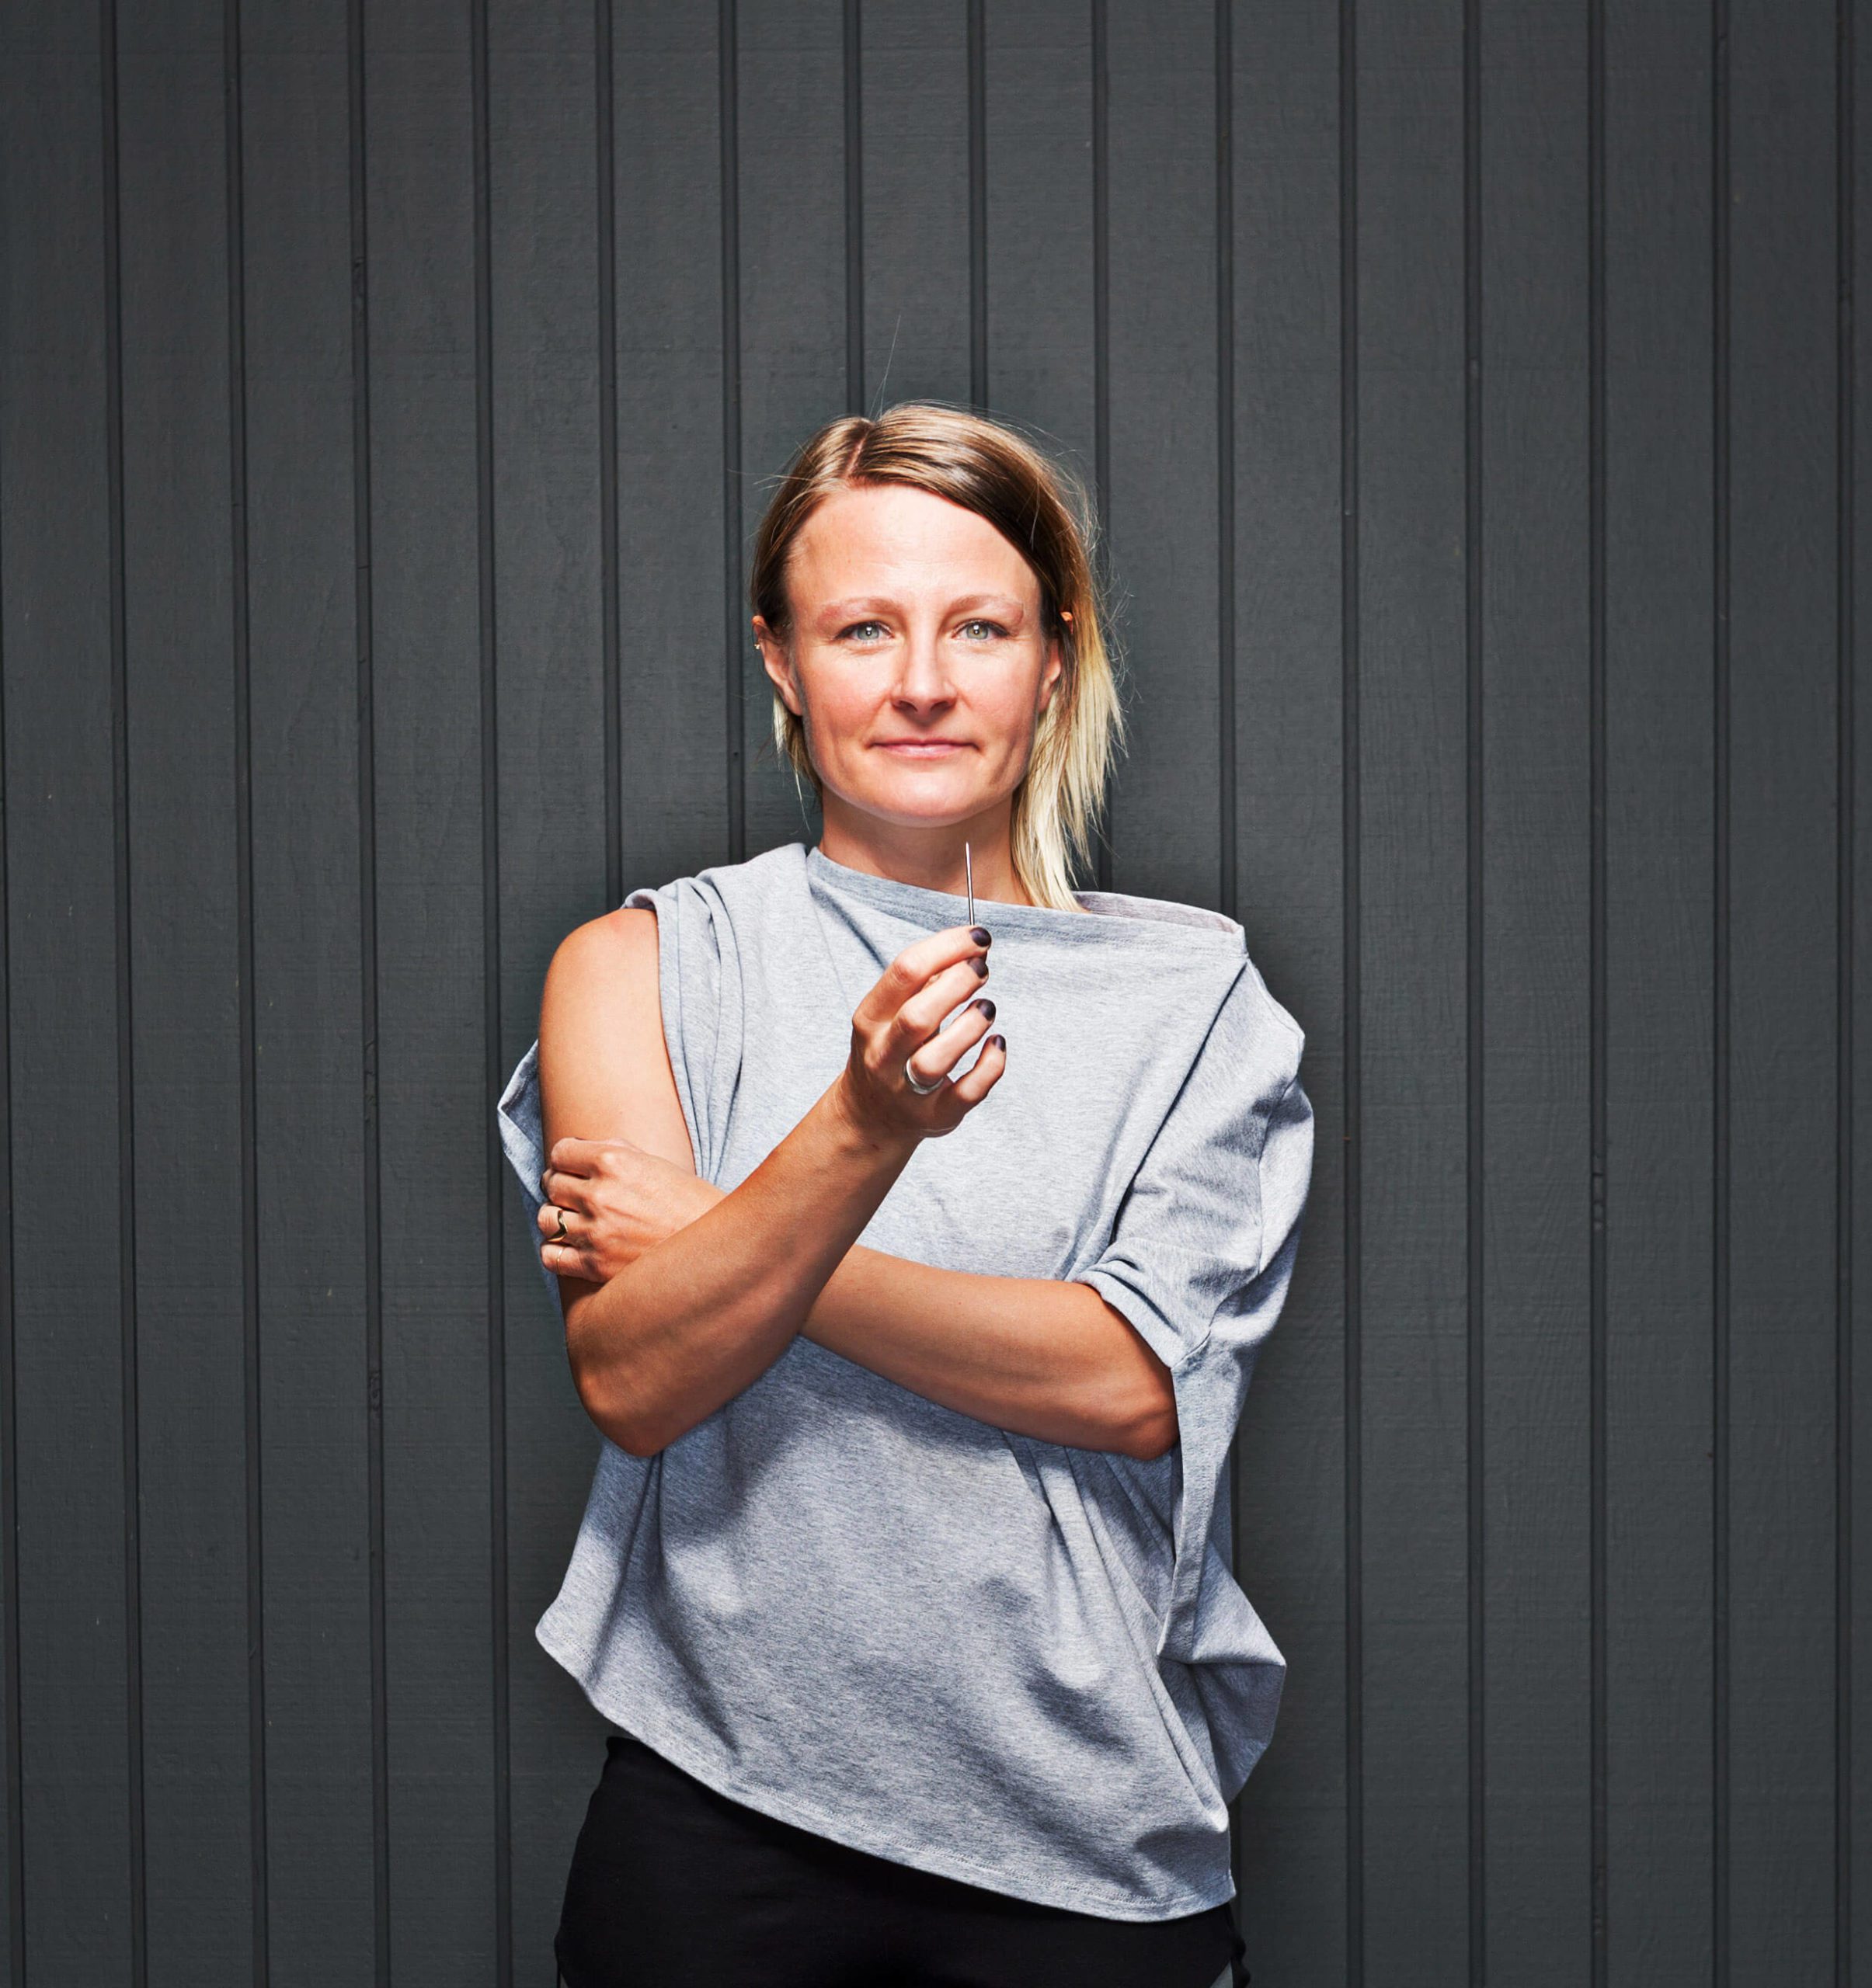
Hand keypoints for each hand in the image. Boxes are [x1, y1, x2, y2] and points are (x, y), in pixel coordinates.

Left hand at [537, 1136, 724, 1283]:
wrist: (718, 1249)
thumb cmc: (692, 1204)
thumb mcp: (657, 1164)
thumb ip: (616, 1152)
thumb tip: (581, 1149)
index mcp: (614, 1162)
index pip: (560, 1152)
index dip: (565, 1159)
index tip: (572, 1167)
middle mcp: (600, 1195)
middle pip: (551, 1184)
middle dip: (560, 1186)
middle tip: (575, 1193)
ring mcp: (595, 1232)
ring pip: (546, 1219)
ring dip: (556, 1217)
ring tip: (574, 1220)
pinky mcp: (595, 1266)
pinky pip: (550, 1256)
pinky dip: (555, 1250)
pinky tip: (572, 1246)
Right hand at [835, 921, 1007, 1144]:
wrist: (871, 1116)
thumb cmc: (890, 1049)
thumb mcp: (890, 1012)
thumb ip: (925, 981)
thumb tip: (971, 949)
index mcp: (870, 1019)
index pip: (903, 973)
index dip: (946, 948)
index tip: (977, 937)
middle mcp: (884, 1055)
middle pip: (917, 1017)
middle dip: (957, 984)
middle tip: (982, 968)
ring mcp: (908, 1090)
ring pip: (937, 1060)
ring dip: (970, 1027)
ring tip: (986, 1007)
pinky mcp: (938, 1116)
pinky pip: (968, 1093)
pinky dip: (990, 1065)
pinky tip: (997, 1043)